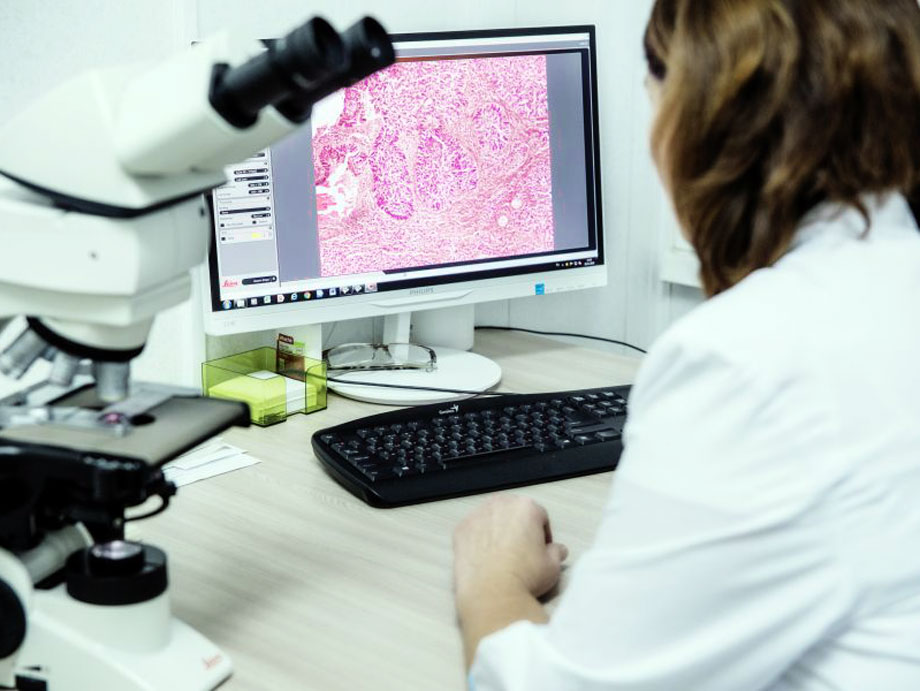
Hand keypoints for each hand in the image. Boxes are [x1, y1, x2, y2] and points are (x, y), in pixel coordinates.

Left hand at [453, 494, 568, 609]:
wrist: (492, 593)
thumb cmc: (524, 577)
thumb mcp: (552, 566)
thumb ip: (556, 552)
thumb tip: (557, 550)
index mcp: (526, 507)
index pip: (539, 515)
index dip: (543, 534)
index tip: (541, 548)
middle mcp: (500, 504)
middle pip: (513, 512)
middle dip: (518, 528)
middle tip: (521, 550)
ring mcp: (477, 515)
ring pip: (491, 519)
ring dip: (497, 530)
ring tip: (502, 555)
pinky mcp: (460, 529)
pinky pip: (473, 529)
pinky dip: (478, 539)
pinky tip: (484, 557)